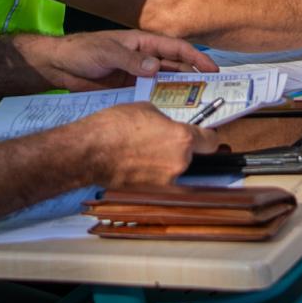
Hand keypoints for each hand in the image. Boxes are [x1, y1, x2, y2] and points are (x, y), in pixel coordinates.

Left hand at [28, 28, 217, 91]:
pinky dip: (161, 104)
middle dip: (194, 78)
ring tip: (196, 108)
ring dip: (180, 93)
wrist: (59, 66)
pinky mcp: (129, 90)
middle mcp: (144, 58)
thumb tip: (155, 67)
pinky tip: (170, 115)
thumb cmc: (82, 51)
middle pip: (175, 68)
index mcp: (142, 42)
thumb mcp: (106, 52)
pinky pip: (150, 96)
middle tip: (212, 94)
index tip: (213, 69)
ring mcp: (137, 75)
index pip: (176, 49)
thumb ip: (130, 59)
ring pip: (165, 84)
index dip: (196, 57)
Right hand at [80, 103, 221, 188]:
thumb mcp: (146, 110)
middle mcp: (179, 163)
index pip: (211, 141)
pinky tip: (135, 165)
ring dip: (163, 163)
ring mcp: (166, 181)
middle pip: (191, 157)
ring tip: (141, 153)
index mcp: (182, 138)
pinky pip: (159, 181)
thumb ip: (165, 121)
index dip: (207, 138)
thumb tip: (168, 127)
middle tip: (159, 142)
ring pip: (174, 170)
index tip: (205, 137)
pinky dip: (151, 175)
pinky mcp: (151, 193)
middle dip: (179, 150)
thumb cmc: (114, 127)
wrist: (90, 151)